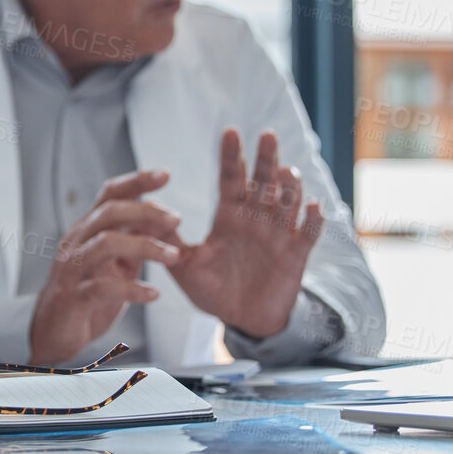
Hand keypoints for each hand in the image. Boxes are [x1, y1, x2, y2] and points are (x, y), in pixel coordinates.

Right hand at [28, 171, 182, 363]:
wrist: (52, 332)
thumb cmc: (86, 295)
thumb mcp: (114, 263)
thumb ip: (134, 240)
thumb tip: (161, 216)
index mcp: (87, 231)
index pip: (109, 195)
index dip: (136, 181)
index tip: (165, 174)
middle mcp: (76, 243)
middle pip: (108, 213)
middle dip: (146, 211)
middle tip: (177, 220)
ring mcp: (72, 270)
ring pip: (106, 244)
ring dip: (145, 246)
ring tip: (173, 256)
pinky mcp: (74, 298)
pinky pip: (103, 287)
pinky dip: (132, 289)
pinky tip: (153, 294)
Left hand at [169, 130, 322, 339]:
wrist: (243, 321)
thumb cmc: (214, 290)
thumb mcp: (185, 267)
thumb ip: (167, 242)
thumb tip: (138, 218)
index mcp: (230, 217)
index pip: (231, 180)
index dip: (231, 157)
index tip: (230, 132)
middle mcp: (256, 219)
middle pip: (262, 183)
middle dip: (265, 159)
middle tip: (267, 135)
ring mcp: (278, 235)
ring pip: (288, 203)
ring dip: (290, 187)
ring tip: (286, 172)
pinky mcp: (296, 254)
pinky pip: (308, 234)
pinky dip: (313, 220)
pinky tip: (314, 207)